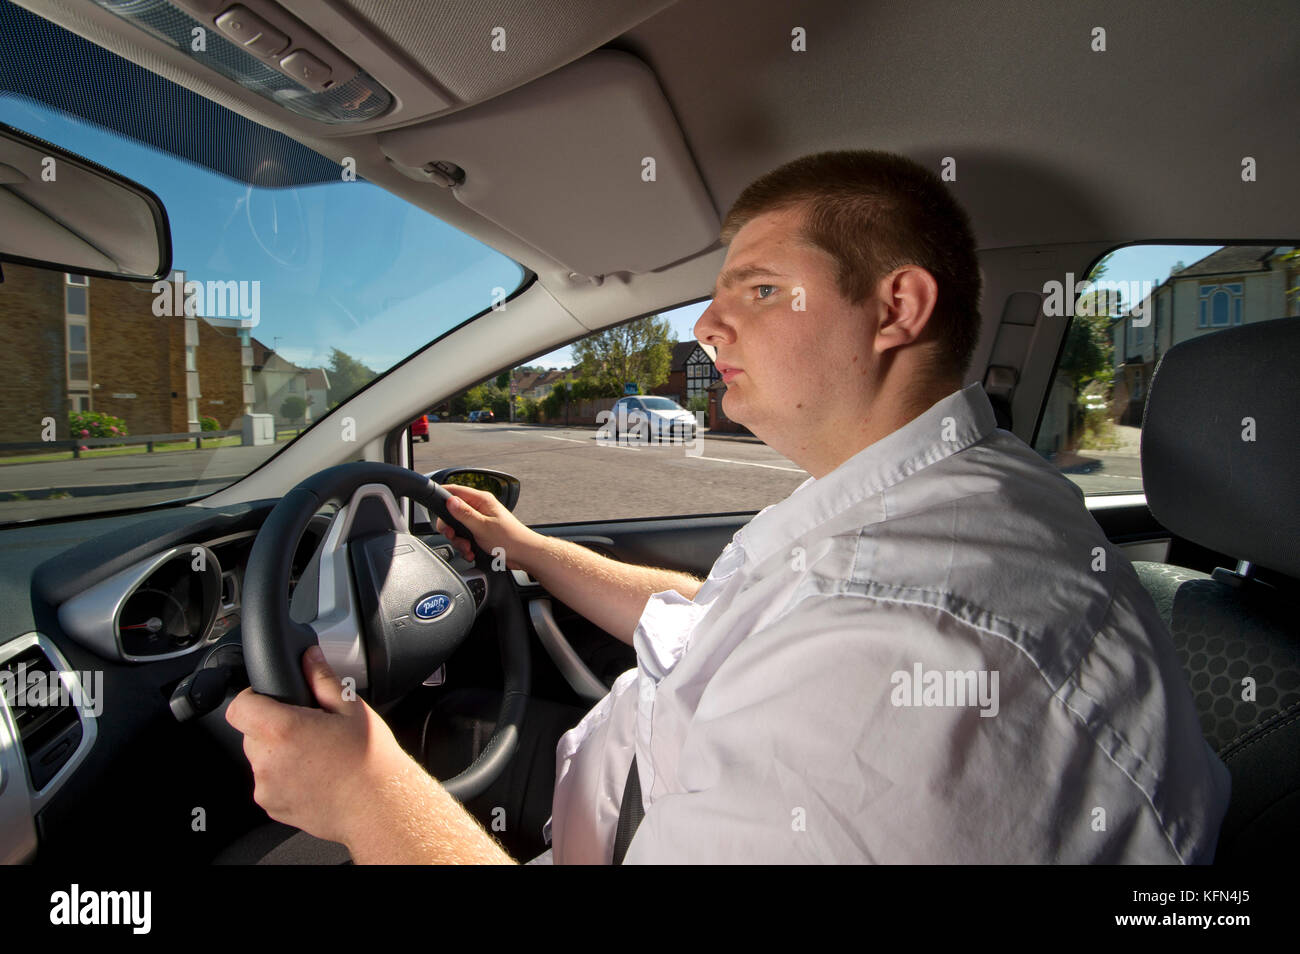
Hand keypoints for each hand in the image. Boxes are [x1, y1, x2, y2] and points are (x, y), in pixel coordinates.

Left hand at [225, 646, 414, 847]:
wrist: (379, 808)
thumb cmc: (370, 760)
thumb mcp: (351, 708)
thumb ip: (322, 678)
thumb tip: (309, 656)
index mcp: (283, 730)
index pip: (239, 706)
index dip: (252, 698)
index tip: (272, 699)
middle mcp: (267, 761)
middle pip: (251, 732)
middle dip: (273, 726)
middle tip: (308, 728)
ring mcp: (267, 787)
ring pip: (260, 758)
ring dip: (278, 752)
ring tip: (316, 755)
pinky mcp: (272, 806)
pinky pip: (269, 782)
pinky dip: (284, 776)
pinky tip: (315, 775)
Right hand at [435, 483, 535, 570]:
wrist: (524, 554)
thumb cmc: (510, 539)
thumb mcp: (482, 526)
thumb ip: (464, 514)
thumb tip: (450, 501)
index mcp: (482, 500)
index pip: (455, 491)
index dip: (443, 499)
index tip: (436, 511)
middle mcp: (480, 508)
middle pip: (453, 513)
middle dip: (451, 528)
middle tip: (455, 536)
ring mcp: (480, 520)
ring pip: (458, 528)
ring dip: (460, 541)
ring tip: (468, 548)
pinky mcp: (481, 532)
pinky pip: (466, 537)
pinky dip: (466, 546)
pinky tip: (472, 552)